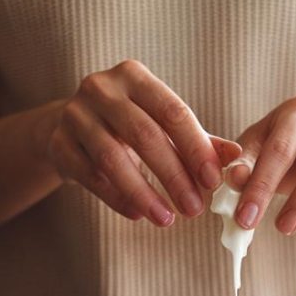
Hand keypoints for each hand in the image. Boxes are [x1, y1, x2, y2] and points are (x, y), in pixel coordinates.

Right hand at [46, 60, 236, 225]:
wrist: (71, 126)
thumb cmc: (130, 124)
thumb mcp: (165, 125)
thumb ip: (200, 140)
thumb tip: (236, 156)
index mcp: (134, 76)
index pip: (173, 111)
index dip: (195, 148)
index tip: (213, 181)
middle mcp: (101, 88)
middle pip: (144, 135)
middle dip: (173, 176)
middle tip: (194, 209)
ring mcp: (75, 114)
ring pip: (113, 159)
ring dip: (144, 193)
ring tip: (167, 219)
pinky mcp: (58, 144)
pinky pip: (90, 176)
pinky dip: (116, 198)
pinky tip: (138, 214)